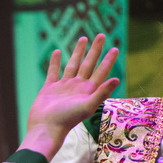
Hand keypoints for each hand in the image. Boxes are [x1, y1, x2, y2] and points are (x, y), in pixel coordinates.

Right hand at [21, 34, 119, 158]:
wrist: (46, 127)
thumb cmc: (67, 119)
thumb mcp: (87, 106)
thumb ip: (101, 93)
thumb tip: (116, 79)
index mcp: (88, 91)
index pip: (101, 71)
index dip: (108, 60)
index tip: (115, 48)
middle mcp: (77, 87)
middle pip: (88, 64)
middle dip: (95, 50)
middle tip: (101, 35)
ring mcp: (63, 86)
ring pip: (73, 65)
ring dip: (78, 52)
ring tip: (83, 38)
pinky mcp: (49, 88)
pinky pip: (53, 72)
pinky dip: (55, 62)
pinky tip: (57, 52)